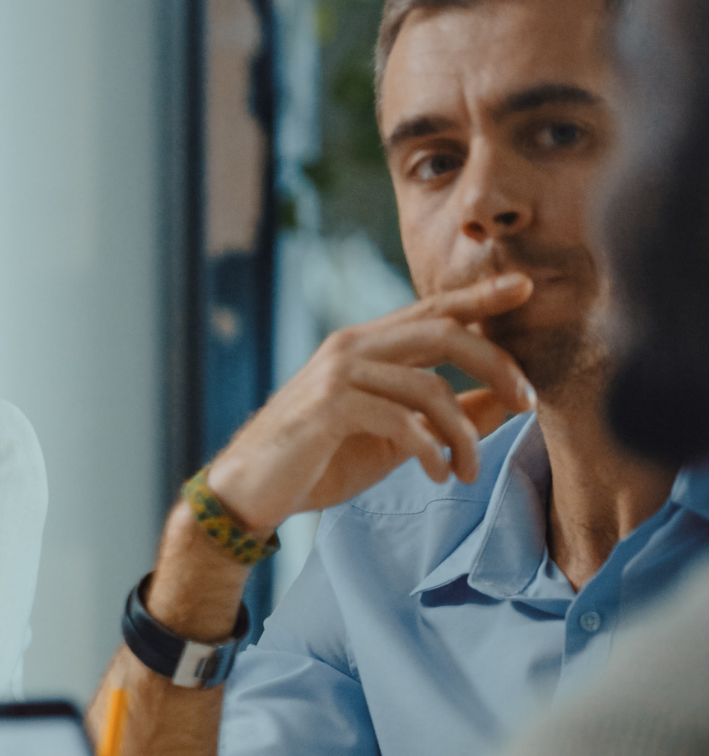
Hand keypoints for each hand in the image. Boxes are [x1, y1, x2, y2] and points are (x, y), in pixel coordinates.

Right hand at [207, 272, 537, 535]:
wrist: (250, 491)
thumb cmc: (319, 462)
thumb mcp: (394, 438)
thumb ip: (443, 417)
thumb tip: (504, 402)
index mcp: (365, 347)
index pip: (432, 311)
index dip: (480, 297)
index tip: (525, 288)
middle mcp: (351, 348)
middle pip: (443, 332)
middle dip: (497, 365)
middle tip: (530, 403)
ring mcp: (338, 374)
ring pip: (430, 387)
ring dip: (464, 435)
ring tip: (468, 471)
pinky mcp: (329, 407)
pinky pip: (402, 421)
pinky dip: (431, 451)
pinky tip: (436, 474)